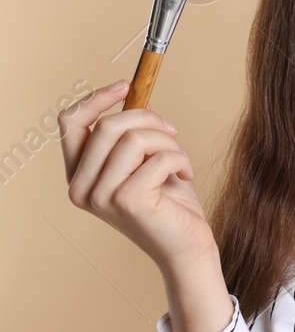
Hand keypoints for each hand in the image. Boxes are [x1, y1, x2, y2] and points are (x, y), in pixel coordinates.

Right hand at [59, 79, 216, 271]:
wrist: (188, 246)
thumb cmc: (170, 204)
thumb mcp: (147, 160)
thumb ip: (133, 134)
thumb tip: (135, 95)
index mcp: (79, 176)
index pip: (70, 124)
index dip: (96, 99)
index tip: (126, 84)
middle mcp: (81, 188)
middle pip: (107, 125)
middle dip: (148, 119)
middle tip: (172, 132)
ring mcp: (101, 197)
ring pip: (135, 138)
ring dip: (168, 142)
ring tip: (181, 160)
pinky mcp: (127, 201)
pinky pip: (158, 157)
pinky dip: (180, 159)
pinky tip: (187, 176)